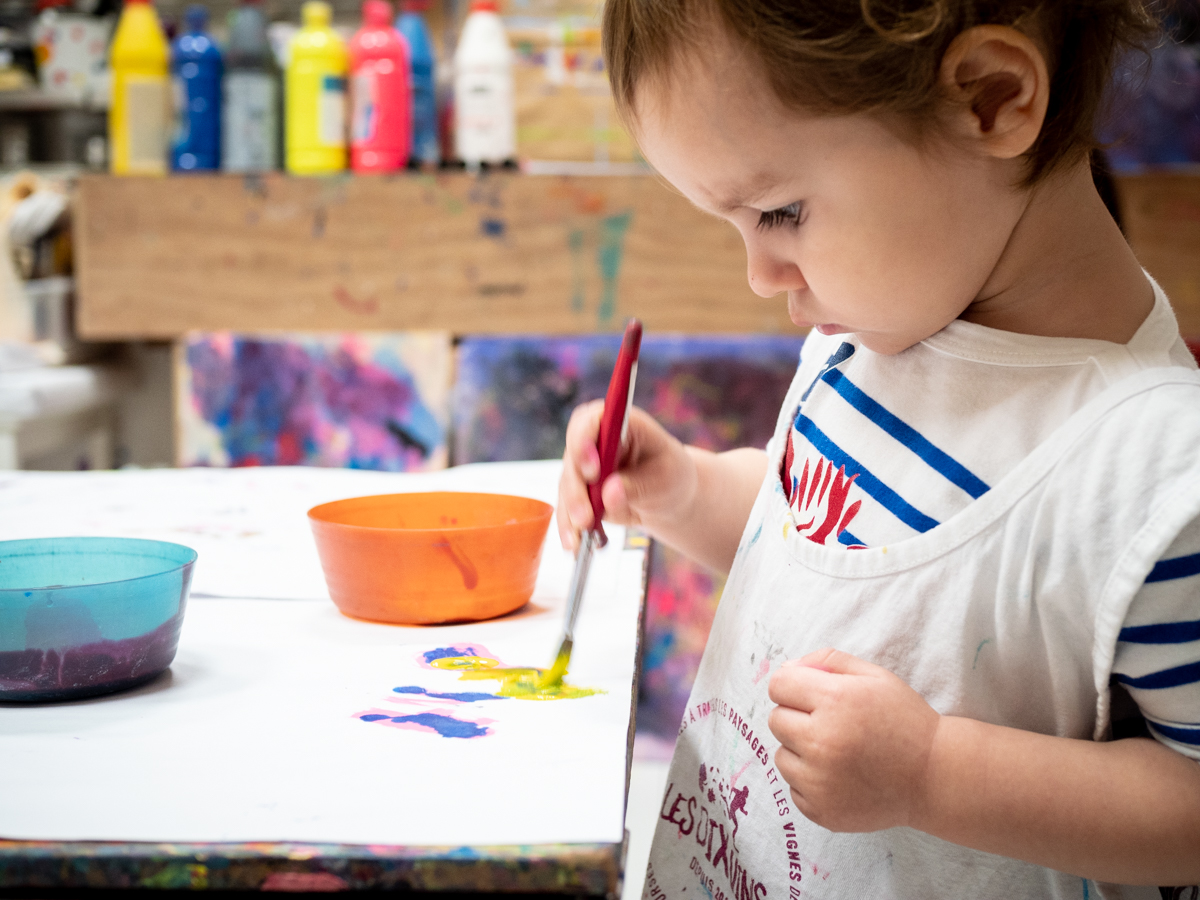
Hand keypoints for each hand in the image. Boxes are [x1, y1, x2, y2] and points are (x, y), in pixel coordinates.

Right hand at [556, 401, 696, 551]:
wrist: (668, 497)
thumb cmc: (671, 476)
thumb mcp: (666, 479)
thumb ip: (638, 485)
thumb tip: (608, 494)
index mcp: (621, 423)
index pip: (593, 420)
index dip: (585, 442)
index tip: (593, 471)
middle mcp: (595, 439)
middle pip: (573, 457)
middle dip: (576, 489)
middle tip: (585, 517)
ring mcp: (583, 465)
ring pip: (567, 485)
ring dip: (570, 513)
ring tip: (579, 539)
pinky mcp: (578, 490)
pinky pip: (567, 507)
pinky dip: (569, 527)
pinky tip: (574, 544)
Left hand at [767, 647, 939, 832]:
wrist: (935, 776)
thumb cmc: (904, 720)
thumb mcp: (874, 676)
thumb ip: (827, 661)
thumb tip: (786, 670)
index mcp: (834, 700)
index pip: (778, 685)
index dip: (794, 687)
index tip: (811, 695)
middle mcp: (821, 741)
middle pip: (776, 720)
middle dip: (797, 717)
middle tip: (830, 724)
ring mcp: (820, 781)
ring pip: (781, 756)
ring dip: (801, 752)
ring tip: (837, 752)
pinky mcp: (822, 811)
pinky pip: (794, 788)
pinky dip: (811, 782)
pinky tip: (841, 776)